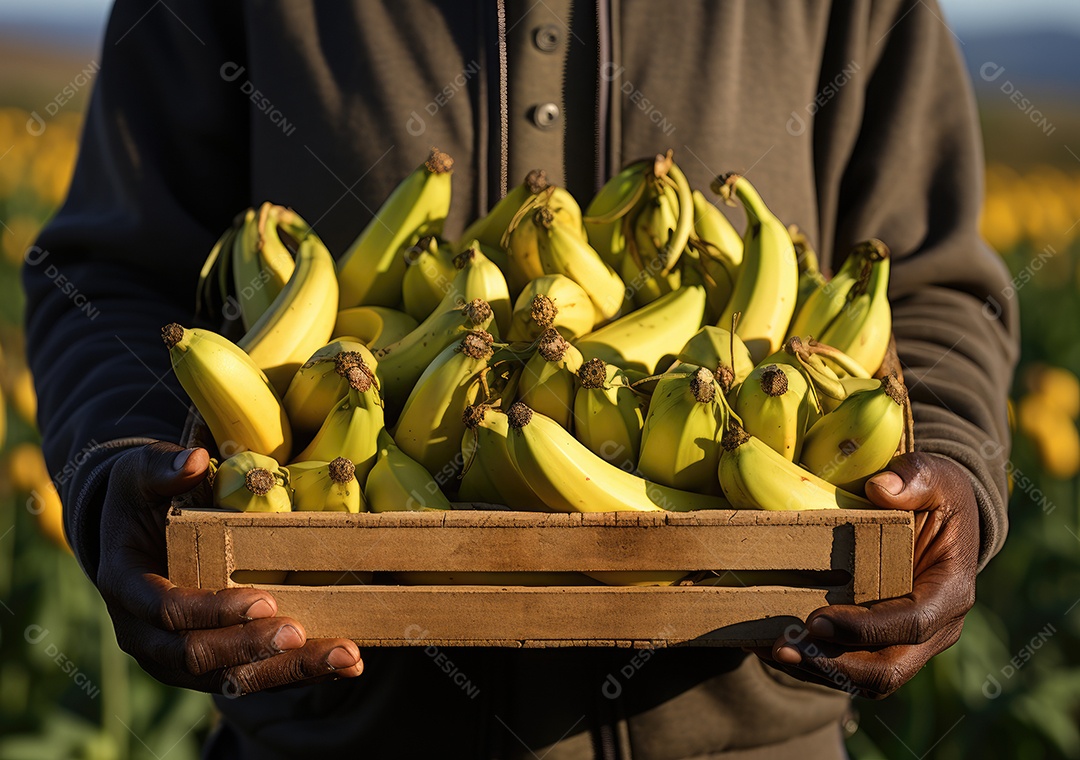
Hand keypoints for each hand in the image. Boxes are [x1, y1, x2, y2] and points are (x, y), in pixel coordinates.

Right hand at [95, 442, 363, 695]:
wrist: (136, 533)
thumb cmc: (142, 498)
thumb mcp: (141, 475)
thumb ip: (162, 468)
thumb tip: (194, 459)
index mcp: (126, 588)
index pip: (166, 611)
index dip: (212, 611)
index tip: (262, 600)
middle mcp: (146, 635)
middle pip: (197, 656)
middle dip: (252, 649)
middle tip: (301, 632)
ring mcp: (177, 658)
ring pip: (230, 678)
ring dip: (288, 671)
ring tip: (343, 657)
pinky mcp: (210, 665)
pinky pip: (252, 677)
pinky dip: (298, 674)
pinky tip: (344, 667)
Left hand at [749, 452, 979, 698]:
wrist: (942, 518)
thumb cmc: (937, 496)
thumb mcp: (935, 477)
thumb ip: (915, 478)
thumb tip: (881, 488)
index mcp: (949, 592)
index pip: (912, 624)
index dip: (865, 629)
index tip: (818, 620)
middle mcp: (934, 628)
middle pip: (888, 668)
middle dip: (834, 665)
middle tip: (784, 647)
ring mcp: (908, 642)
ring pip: (866, 678)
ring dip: (816, 670)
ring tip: (771, 649)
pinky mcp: (882, 643)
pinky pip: (849, 667)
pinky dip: (811, 662)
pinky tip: (769, 646)